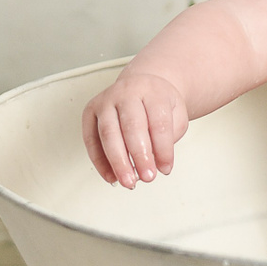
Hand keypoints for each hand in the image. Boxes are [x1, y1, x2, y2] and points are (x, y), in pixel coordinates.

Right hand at [82, 70, 188, 186]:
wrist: (143, 83)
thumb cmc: (159, 103)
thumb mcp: (176, 114)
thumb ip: (169, 138)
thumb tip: (158, 165)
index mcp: (152, 90)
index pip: (158, 122)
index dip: (163, 149)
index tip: (166, 168)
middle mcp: (126, 92)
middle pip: (132, 126)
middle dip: (140, 156)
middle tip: (147, 177)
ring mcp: (106, 100)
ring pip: (108, 133)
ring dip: (118, 162)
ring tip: (128, 182)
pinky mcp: (90, 111)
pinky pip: (91, 139)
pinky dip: (99, 161)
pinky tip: (111, 176)